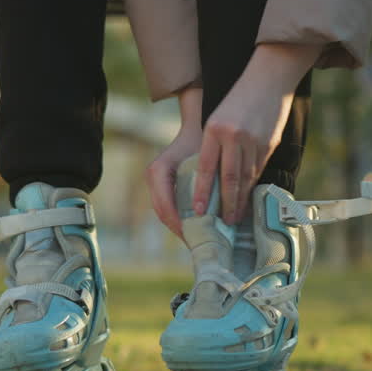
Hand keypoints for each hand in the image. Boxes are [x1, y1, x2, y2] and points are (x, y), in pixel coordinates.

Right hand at [146, 93, 203, 239]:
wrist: (198, 127)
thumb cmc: (204, 141)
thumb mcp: (207, 160)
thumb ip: (208, 182)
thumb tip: (218, 210)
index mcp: (159, 170)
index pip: (164, 204)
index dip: (178, 222)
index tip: (193, 234)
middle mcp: (154, 177)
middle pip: (163, 212)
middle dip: (180, 229)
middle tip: (197, 243)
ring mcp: (156, 183)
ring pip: (165, 213)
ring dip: (181, 227)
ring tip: (198, 239)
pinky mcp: (163, 187)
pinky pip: (169, 208)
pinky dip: (182, 219)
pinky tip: (197, 228)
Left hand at [193, 43, 318, 223]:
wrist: (268, 79)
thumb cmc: (237, 100)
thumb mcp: (217, 120)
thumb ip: (213, 147)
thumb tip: (210, 180)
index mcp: (214, 129)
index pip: (206, 168)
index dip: (202, 191)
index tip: (198, 210)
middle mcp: (233, 136)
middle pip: (228, 178)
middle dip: (226, 203)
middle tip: (224, 222)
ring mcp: (253, 140)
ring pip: (245, 177)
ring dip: (240, 199)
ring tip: (236, 216)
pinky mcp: (269, 143)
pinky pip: (258, 169)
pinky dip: (252, 185)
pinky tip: (248, 196)